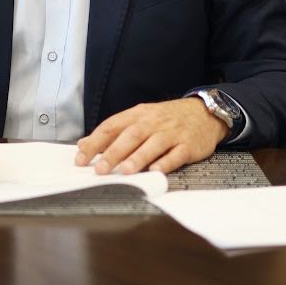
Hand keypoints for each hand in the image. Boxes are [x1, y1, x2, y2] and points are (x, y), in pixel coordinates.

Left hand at [74, 98, 228, 174]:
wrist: (204, 112)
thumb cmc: (167, 119)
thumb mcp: (140, 118)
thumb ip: (113, 132)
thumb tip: (84, 144)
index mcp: (138, 115)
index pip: (112, 126)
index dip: (95, 142)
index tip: (81, 158)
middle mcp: (153, 122)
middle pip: (131, 136)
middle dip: (114, 153)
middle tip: (100, 169)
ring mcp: (172, 133)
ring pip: (153, 144)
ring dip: (138, 158)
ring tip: (124, 171)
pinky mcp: (188, 145)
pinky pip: (176, 154)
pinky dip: (166, 162)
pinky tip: (156, 171)